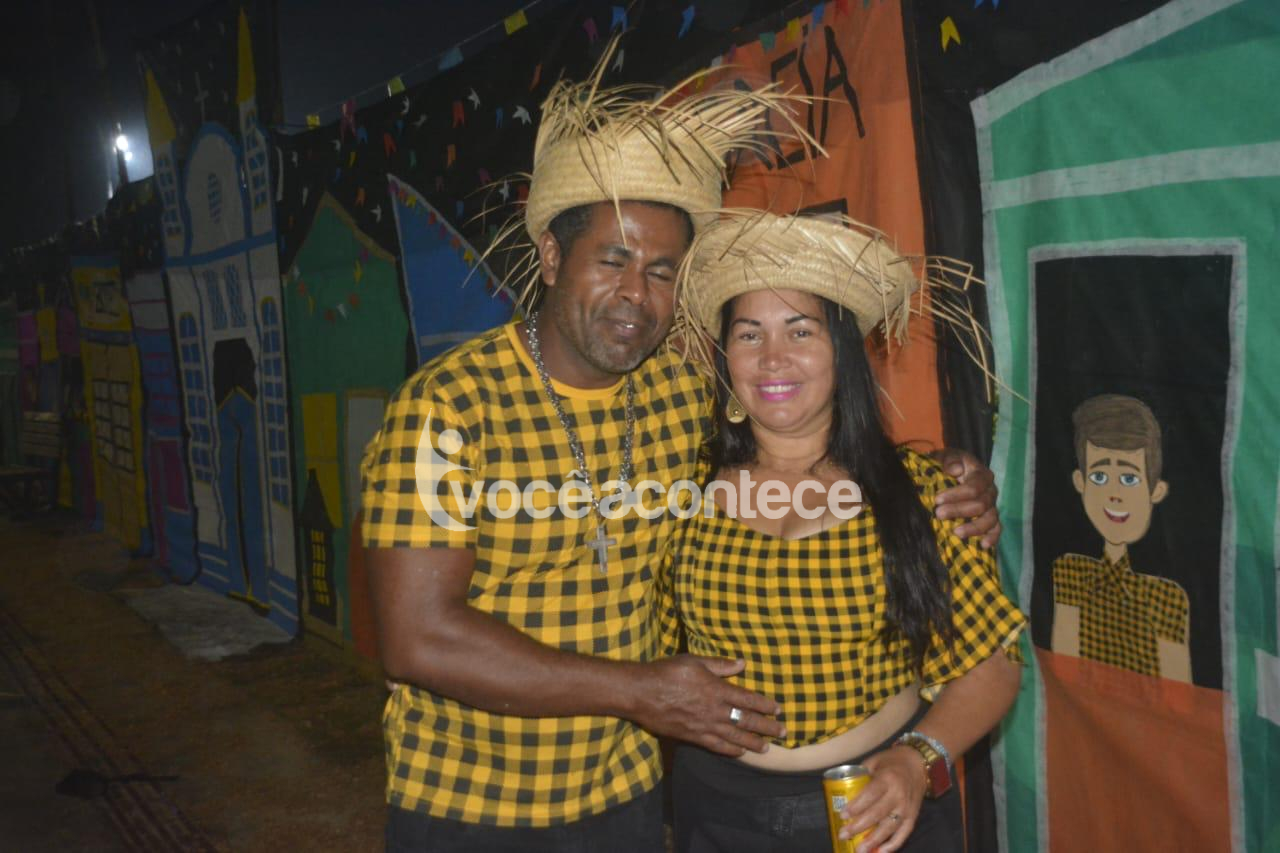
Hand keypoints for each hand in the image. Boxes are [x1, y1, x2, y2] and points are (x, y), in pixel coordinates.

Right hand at [628, 655, 784, 755]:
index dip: (765, 705)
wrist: (642, 692)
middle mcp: (714, 710)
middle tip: (782, 732)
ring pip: (735, 736)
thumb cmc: (667, 672)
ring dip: (753, 742)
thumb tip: (741, 663)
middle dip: (766, 726)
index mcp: (717, 689)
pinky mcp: (693, 736)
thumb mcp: (694, 661)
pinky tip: (740, 753)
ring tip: (767, 748)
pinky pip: (716, 746)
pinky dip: (731, 750)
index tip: (777, 709)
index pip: (748, 699)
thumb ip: (719, 665)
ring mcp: (704, 725)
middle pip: (746, 721)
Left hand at [839, 745, 926, 852]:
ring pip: (889, 828)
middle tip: (843, 835)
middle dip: (859, 827)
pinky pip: (904, 834)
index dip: (856, 807)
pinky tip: (880, 852)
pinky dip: (893, 845)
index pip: (870, 795)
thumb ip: (860, 775)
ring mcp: (907, 808)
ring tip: (859, 850)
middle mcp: (898, 795)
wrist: (918, 763)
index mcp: (887, 779)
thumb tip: (842, 791)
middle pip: (877, 814)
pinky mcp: (913, 816)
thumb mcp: (874, 761)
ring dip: (873, 841)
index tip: (842, 815)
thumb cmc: (892, 761)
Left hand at [931, 447, 1001, 547]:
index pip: (973, 487)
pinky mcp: (991, 518)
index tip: (937, 499)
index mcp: (981, 474)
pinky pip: (996, 529)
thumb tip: (955, 470)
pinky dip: (993, 537)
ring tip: (956, 533)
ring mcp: (992, 505)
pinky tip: (984, 545)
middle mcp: (990, 491)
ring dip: (974, 527)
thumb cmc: (947, 464)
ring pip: (990, 519)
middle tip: (938, 514)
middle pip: (980, 504)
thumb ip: (949, 459)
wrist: (951, 471)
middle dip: (959, 511)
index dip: (956, 495)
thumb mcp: (945, 456)